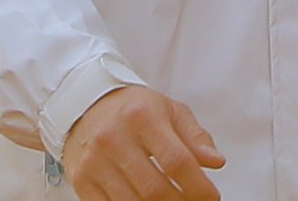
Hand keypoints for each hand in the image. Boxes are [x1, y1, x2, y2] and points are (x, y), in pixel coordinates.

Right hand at [61, 84, 224, 200]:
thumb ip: (195, 137)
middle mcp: (115, 138)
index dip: (198, 185)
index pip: (176, 161)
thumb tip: (216, 162)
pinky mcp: (82, 180)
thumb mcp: (170, 111)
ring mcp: (95, 161)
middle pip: (154, 188)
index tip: (211, 197)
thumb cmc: (136, 110)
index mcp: (143, 116)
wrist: (87, 106)